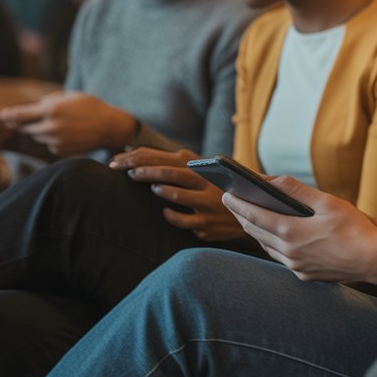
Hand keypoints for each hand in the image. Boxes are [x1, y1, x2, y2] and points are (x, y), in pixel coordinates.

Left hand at [0, 91, 137, 155]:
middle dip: (25, 124)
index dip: (8, 115)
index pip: (19, 114)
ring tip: (57, 126)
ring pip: (36, 137)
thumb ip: (49, 101)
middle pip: (24, 128)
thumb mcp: (69, 96)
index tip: (2, 115)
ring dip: (40, 132)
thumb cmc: (90, 107)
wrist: (109, 126)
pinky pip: (48, 145)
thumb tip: (33, 107)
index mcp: (51, 110)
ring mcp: (55, 140)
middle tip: (31, 120)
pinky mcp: (59, 151)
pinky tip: (66, 135)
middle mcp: (50, 126)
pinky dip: (52, 140)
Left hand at [111, 147, 242, 242]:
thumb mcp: (203, 170)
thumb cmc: (218, 187)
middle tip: (128, 173)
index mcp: (202, 168)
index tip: (122, 161)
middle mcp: (205, 184)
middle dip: (145, 173)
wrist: (254, 209)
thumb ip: (174, 163)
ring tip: (153, 189)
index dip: (142, 160)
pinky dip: (171, 215)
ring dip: (162, 192)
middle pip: (170, 174)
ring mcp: (206, 205)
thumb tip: (132, 151)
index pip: (166, 160)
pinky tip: (165, 212)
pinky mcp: (206, 224)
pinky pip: (182, 221)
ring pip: (177, 197)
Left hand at [222, 177, 376, 283]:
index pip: (254, 216)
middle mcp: (289, 252)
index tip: (226, 194)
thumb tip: (272, 180)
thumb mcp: (327, 202)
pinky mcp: (306, 275)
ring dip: (257, 232)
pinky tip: (277, 237)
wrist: (374, 260)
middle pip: (256, 233)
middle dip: (243, 216)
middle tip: (234, 203)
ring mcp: (296, 266)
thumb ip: (297, 191)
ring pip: (268, 247)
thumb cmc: (354, 229)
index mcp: (291, 232)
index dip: (237, 204)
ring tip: (251, 218)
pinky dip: (274, 245)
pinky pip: (282, 258)